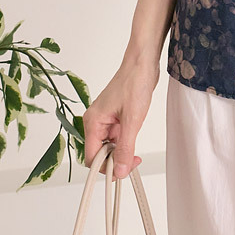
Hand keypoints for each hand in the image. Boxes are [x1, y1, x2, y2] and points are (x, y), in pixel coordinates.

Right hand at [84, 30, 156, 173]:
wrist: (142, 64)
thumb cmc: (134, 83)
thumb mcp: (131, 121)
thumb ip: (124, 149)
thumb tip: (119, 170)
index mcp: (93, 122)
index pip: (91, 158)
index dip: (105, 168)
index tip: (121, 170)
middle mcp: (95, 122)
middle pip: (99, 155)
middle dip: (115, 162)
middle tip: (132, 161)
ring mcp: (104, 121)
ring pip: (108, 149)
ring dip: (121, 154)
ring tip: (135, 152)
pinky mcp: (114, 119)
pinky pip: (115, 140)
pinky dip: (124, 145)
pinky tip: (134, 141)